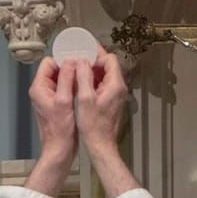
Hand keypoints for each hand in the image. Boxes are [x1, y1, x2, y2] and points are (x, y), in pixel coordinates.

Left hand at [28, 58, 81, 163]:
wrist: (60, 149)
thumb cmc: (60, 131)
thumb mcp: (64, 101)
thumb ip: (66, 79)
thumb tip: (70, 61)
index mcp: (39, 88)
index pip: (49, 63)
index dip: (63, 60)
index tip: (77, 62)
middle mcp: (42, 91)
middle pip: (56, 69)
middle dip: (70, 68)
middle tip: (84, 69)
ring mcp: (50, 97)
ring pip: (62, 79)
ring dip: (73, 78)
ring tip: (85, 79)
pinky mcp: (57, 104)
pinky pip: (65, 89)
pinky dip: (74, 87)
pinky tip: (83, 89)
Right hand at [79, 48, 139, 197]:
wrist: (101, 144)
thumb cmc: (93, 125)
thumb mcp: (84, 98)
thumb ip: (84, 77)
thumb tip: (82, 61)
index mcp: (115, 84)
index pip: (110, 59)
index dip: (96, 54)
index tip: (83, 53)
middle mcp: (119, 88)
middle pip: (108, 65)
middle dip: (93, 60)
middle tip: (78, 57)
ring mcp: (116, 95)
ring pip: (105, 75)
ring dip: (92, 71)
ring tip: (77, 69)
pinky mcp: (112, 101)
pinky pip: (104, 84)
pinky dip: (93, 80)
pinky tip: (81, 83)